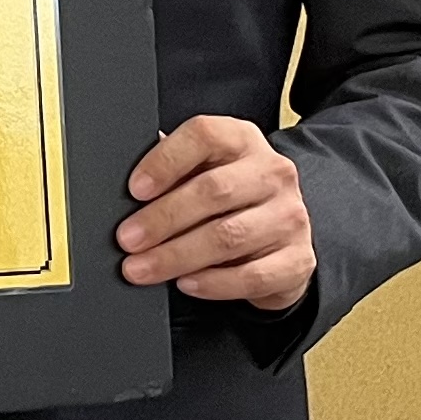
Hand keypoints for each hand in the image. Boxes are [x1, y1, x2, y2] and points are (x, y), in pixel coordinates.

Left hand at [118, 114, 314, 309]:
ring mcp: (290, 216)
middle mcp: (272, 173)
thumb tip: (122, 187)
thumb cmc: (226, 201)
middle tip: (127, 239)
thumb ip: (170, 173)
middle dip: (163, 218)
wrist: (280, 238)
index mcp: (242, 140)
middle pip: (214, 190)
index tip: (134, 188)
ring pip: (228, 236)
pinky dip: (214, 283)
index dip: (166, 161)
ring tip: (142, 268)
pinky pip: (252, 276)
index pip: (204, 136)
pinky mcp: (298, 260)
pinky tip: (186, 283)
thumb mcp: (200, 174)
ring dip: (177, 256)